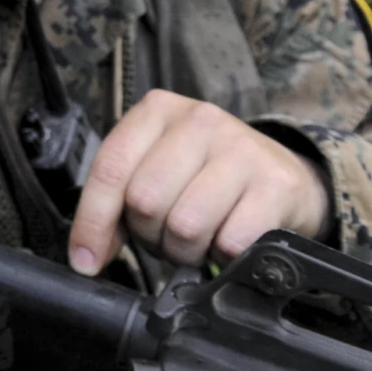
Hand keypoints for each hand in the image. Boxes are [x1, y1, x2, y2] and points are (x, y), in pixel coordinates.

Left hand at [68, 89, 331, 272]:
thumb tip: (88, 255)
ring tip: (198, 240)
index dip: (93, 221)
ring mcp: (241, 150)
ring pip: (185, 226)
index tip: (85, 260)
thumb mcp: (158, 169)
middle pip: (145, 201)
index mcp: (157, 111)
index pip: (110, 168)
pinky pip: (231, 243)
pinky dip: (224, 258)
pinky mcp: (276, 185)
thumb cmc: (208, 175)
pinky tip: (228, 242)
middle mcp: (199, 121)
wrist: (286, 174)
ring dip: (185, 252)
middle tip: (165, 237)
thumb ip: (117, 203)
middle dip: (149, 236)